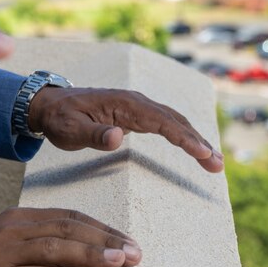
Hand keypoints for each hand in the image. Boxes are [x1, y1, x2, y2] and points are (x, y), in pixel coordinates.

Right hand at [0, 208, 139, 266]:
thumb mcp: (1, 247)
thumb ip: (34, 246)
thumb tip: (79, 255)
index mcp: (15, 219)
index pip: (68, 217)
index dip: (101, 227)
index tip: (128, 239)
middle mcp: (10, 230)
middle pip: (68, 229)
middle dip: (106, 240)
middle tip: (136, 252)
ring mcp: (1, 254)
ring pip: (56, 249)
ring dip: (92, 255)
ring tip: (121, 263)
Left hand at [27, 84, 224, 171]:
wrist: (49, 105)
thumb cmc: (59, 119)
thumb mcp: (70, 130)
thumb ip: (95, 134)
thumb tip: (118, 136)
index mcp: (124, 104)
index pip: (162, 122)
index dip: (185, 138)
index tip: (203, 154)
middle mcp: (136, 101)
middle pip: (175, 120)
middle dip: (199, 142)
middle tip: (218, 165)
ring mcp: (137, 106)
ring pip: (173, 120)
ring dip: (195, 139)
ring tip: (214, 161)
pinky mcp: (135, 114)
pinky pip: (165, 123)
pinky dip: (183, 135)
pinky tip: (194, 148)